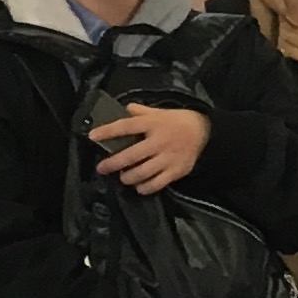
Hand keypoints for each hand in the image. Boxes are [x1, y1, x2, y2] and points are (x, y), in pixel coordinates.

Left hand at [90, 103, 211, 194]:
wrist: (205, 133)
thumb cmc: (178, 121)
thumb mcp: (160, 112)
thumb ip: (142, 111)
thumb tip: (125, 109)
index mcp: (153, 123)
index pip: (126, 127)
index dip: (107, 131)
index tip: (92, 136)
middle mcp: (158, 141)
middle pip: (131, 155)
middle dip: (113, 163)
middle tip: (102, 168)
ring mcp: (167, 158)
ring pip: (142, 172)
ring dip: (128, 177)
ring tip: (123, 177)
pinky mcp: (176, 171)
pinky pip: (156, 184)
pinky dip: (144, 187)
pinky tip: (139, 186)